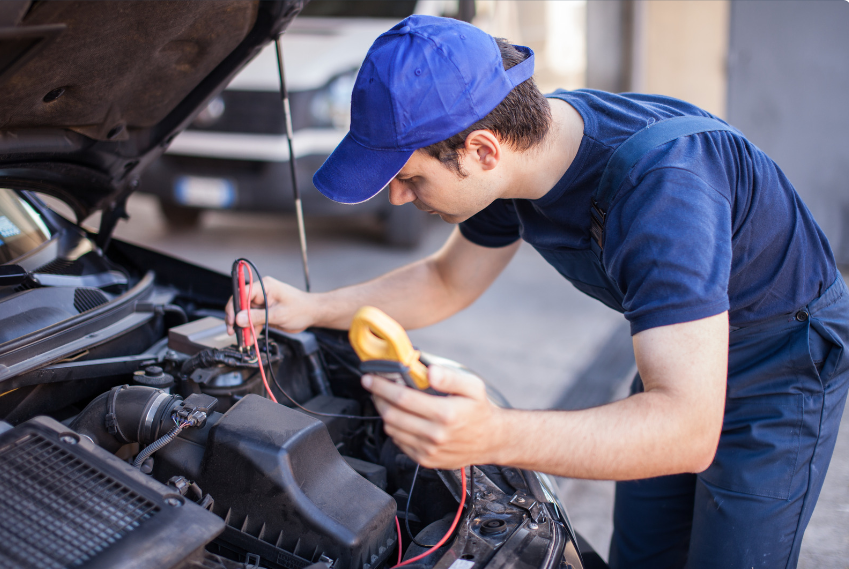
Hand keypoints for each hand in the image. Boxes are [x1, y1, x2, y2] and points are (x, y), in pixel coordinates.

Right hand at [224, 276, 316, 335]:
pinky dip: (251, 329)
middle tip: (233, 332)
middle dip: (236, 319)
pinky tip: (250, 339)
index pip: (241, 293)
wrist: (313, 314)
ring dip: (243, 327)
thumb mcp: (278, 314)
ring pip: (245, 314)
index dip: (234, 306)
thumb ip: (258, 317)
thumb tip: (239, 319)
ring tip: (244, 339)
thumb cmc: (301, 309)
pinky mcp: (264, 312)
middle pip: (241, 304)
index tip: (232, 320)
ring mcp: (262, 303)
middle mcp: (261, 293)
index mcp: (264, 286)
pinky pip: (253, 320)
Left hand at [361, 365, 506, 468]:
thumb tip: (429, 370)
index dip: (382, 386)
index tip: (370, 378)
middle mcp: (435, 434)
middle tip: (375, 387)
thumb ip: (450, 376)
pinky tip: (401, 417)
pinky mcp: (425, 460)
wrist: (491, 440)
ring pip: (392, 430)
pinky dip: (395, 428)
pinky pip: (399, 443)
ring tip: (387, 400)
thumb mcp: (472, 386)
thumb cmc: (480, 411)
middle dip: (378, 398)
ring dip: (384, 413)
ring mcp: (429, 450)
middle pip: (392, 415)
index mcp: (445, 413)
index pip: (403, 398)